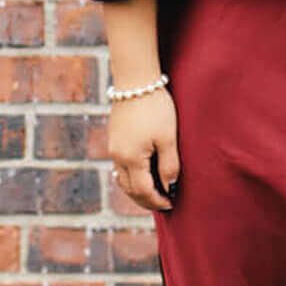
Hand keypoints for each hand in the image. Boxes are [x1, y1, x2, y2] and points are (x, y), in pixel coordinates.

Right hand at [108, 89, 179, 211]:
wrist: (136, 81)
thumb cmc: (156, 108)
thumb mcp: (168, 138)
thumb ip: (169, 165)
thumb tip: (170, 186)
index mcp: (130, 159)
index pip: (143, 191)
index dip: (157, 200)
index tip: (171, 204)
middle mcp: (117, 157)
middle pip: (129, 189)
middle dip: (146, 200)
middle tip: (164, 204)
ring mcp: (113, 148)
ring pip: (122, 179)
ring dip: (137, 190)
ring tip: (154, 193)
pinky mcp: (114, 139)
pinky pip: (120, 167)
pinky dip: (131, 177)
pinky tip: (144, 175)